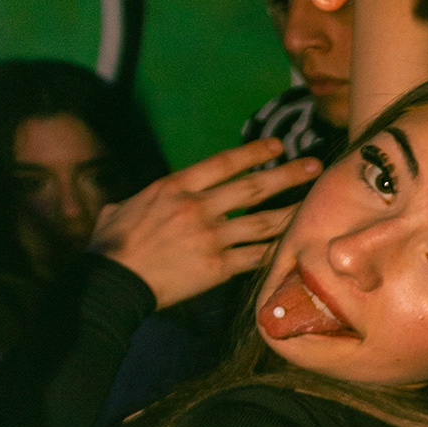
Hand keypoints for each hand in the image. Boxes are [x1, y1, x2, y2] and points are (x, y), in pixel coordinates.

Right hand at [89, 140, 316, 309]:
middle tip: (315, 166)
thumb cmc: (112, 243)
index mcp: (176, 186)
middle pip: (254, 187)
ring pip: (263, 222)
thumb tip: (155, 198)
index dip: (255, 153)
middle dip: (288, 175)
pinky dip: (276, 250)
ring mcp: (211, 237)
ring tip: (313, 204)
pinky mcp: (218, 267)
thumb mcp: (124, 206)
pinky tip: (294, 244)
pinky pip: (255, 257)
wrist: (113, 280)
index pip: (224, 162)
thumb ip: (150, 198)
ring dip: (292, 212)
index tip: (278, 146)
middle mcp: (198, 207)